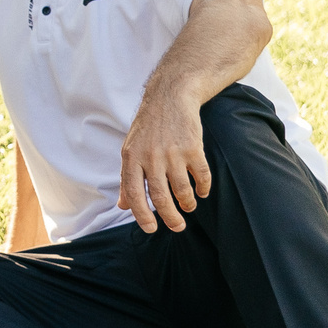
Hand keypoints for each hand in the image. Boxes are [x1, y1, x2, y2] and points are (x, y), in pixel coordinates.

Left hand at [119, 89, 211, 233]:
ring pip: (182, 190)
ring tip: (189, 207)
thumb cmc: (148, 128)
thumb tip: (123, 206)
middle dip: (170, 217)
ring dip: (188, 204)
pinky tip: (202, 192)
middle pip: (160, 196)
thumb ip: (127, 178)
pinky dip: (203, 188)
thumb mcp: (130, 150)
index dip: (141, 214)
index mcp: (131, 158)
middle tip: (178, 228)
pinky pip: (201, 177)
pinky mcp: (193, 148)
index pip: (133, 192)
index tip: (151, 229)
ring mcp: (173, 153)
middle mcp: (151, 157)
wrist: (170, 98)